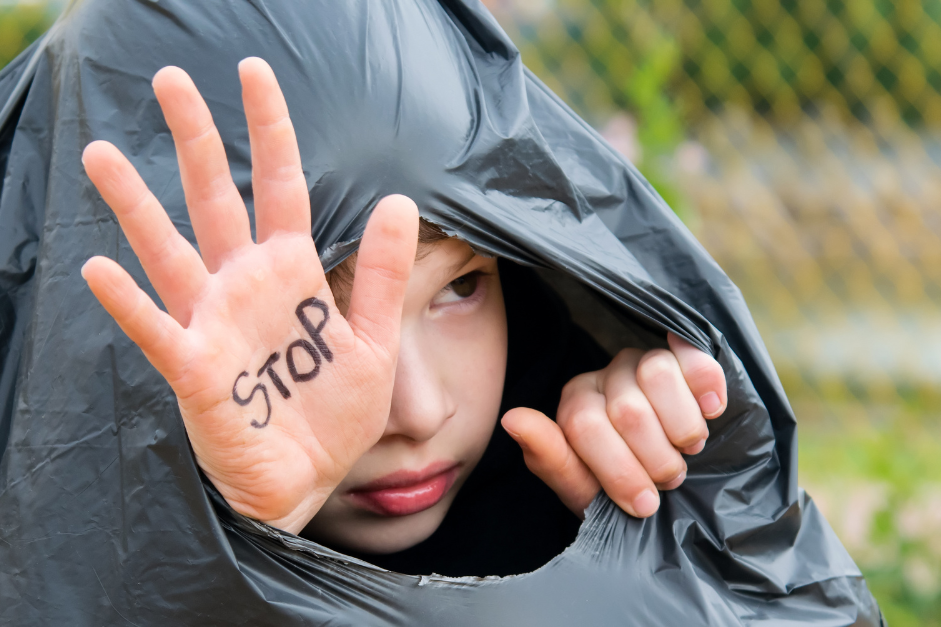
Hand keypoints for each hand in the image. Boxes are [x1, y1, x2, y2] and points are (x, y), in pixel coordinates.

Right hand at [81, 58, 417, 533]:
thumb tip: (400, 199)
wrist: (308, 482)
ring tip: (103, 156)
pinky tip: (101, 270)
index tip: (253, 73)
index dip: (268, 129)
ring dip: (137, 208)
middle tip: (169, 79)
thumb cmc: (334, 414)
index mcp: (291, 273)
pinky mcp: (196, 372)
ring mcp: (214, 325)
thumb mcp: (376, 340)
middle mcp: (245, 286)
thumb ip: (385, 274)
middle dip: (195, 141)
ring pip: (170, 253)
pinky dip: (131, 304)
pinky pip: (158, 332)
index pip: (277, 185)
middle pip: (215, 200)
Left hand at [501, 333, 725, 517]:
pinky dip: (706, 386)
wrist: (673, 484)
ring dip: (682, 429)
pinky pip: (693, 357)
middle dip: (656, 461)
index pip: (585, 426)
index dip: (619, 471)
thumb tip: (512, 418)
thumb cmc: (622, 489)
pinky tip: (711, 411)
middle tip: (667, 480)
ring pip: (657, 375)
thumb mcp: (584, 490)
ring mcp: (644, 360)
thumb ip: (550, 458)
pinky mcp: (683, 356)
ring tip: (687, 450)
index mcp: (575, 404)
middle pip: (627, 409)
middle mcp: (605, 375)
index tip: (642, 505)